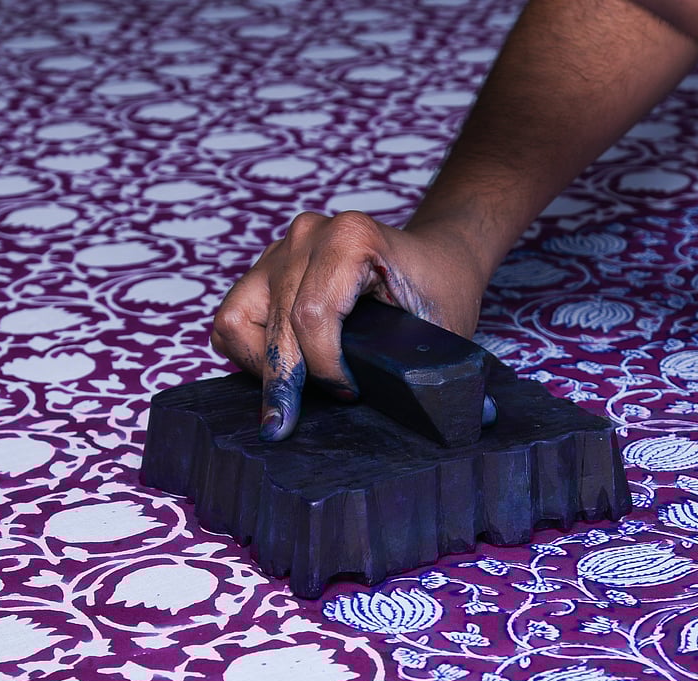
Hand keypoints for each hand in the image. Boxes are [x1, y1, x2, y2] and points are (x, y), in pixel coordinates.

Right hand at [211, 210, 488, 440]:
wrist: (436, 259)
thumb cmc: (440, 292)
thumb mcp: (441, 330)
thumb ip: (428, 373)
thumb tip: (464, 423)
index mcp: (351, 238)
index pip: (312, 317)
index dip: (325, 368)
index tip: (349, 394)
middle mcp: (308, 234)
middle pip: (276, 324)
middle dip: (284, 382)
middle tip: (285, 427)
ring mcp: (282, 247)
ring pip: (238, 320)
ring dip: (260, 367)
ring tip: (285, 402)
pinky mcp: (266, 266)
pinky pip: (233, 316)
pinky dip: (248, 351)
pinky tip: (279, 373)